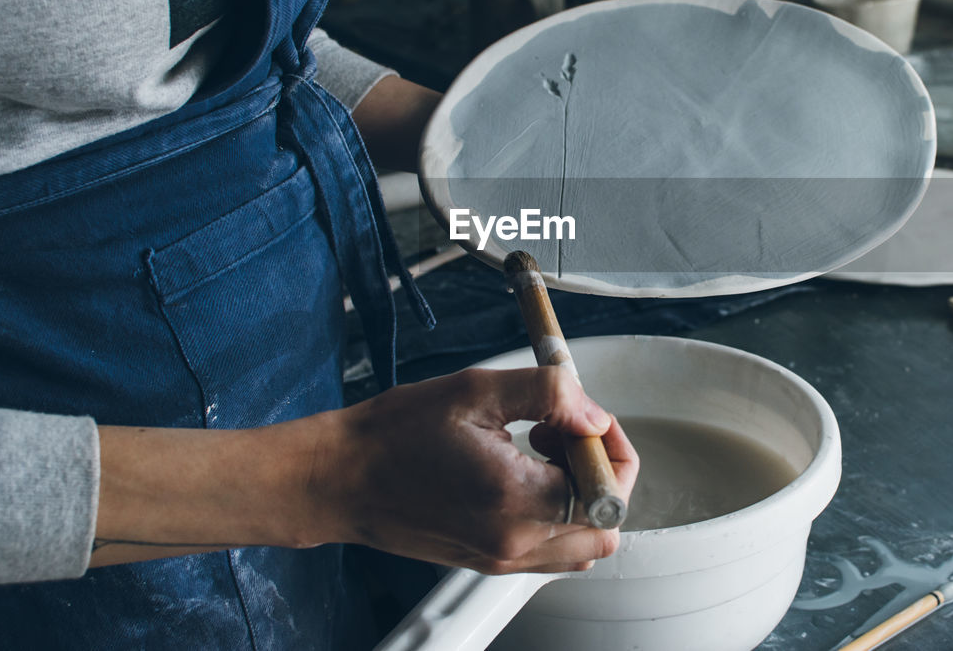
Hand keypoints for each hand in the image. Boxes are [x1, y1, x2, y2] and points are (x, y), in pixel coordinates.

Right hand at [308, 365, 638, 573]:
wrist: (340, 478)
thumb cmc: (395, 434)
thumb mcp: (476, 391)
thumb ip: (548, 394)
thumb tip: (594, 413)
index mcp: (515, 500)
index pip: (608, 492)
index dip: (612, 449)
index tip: (588, 418)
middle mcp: (514, 543)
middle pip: (606, 524)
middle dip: (602, 473)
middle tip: (566, 432)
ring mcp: (501, 560)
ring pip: (583, 542)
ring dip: (582, 494)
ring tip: (542, 449)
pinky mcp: (488, 561)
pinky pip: (551, 549)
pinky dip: (557, 512)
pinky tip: (523, 470)